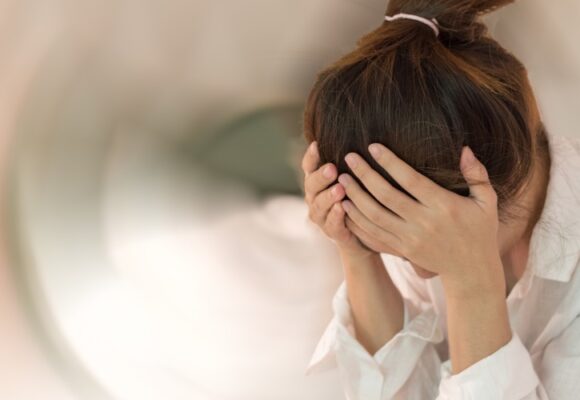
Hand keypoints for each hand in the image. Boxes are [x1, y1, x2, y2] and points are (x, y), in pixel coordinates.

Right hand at [301, 141, 377, 259]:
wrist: (363, 237)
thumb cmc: (360, 200)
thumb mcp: (355, 180)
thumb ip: (352, 163)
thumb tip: (365, 135)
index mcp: (318, 182)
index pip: (309, 167)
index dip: (311, 157)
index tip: (317, 144)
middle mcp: (315, 198)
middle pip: (311, 185)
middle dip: (321, 176)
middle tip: (332, 168)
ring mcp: (322, 217)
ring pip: (319, 205)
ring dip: (328, 196)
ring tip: (339, 188)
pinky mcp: (333, 233)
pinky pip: (331, 225)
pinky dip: (335, 216)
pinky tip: (341, 208)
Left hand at [338, 144, 504, 294]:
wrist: (471, 272)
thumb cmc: (479, 231)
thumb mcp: (486, 202)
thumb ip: (476, 174)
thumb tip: (464, 148)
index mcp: (443, 206)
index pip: (410, 179)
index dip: (390, 162)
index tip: (372, 146)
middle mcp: (424, 222)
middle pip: (386, 196)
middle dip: (364, 175)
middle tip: (349, 157)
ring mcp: (410, 238)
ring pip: (374, 215)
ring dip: (355, 196)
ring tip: (341, 178)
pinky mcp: (402, 250)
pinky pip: (373, 234)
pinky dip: (357, 220)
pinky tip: (344, 205)